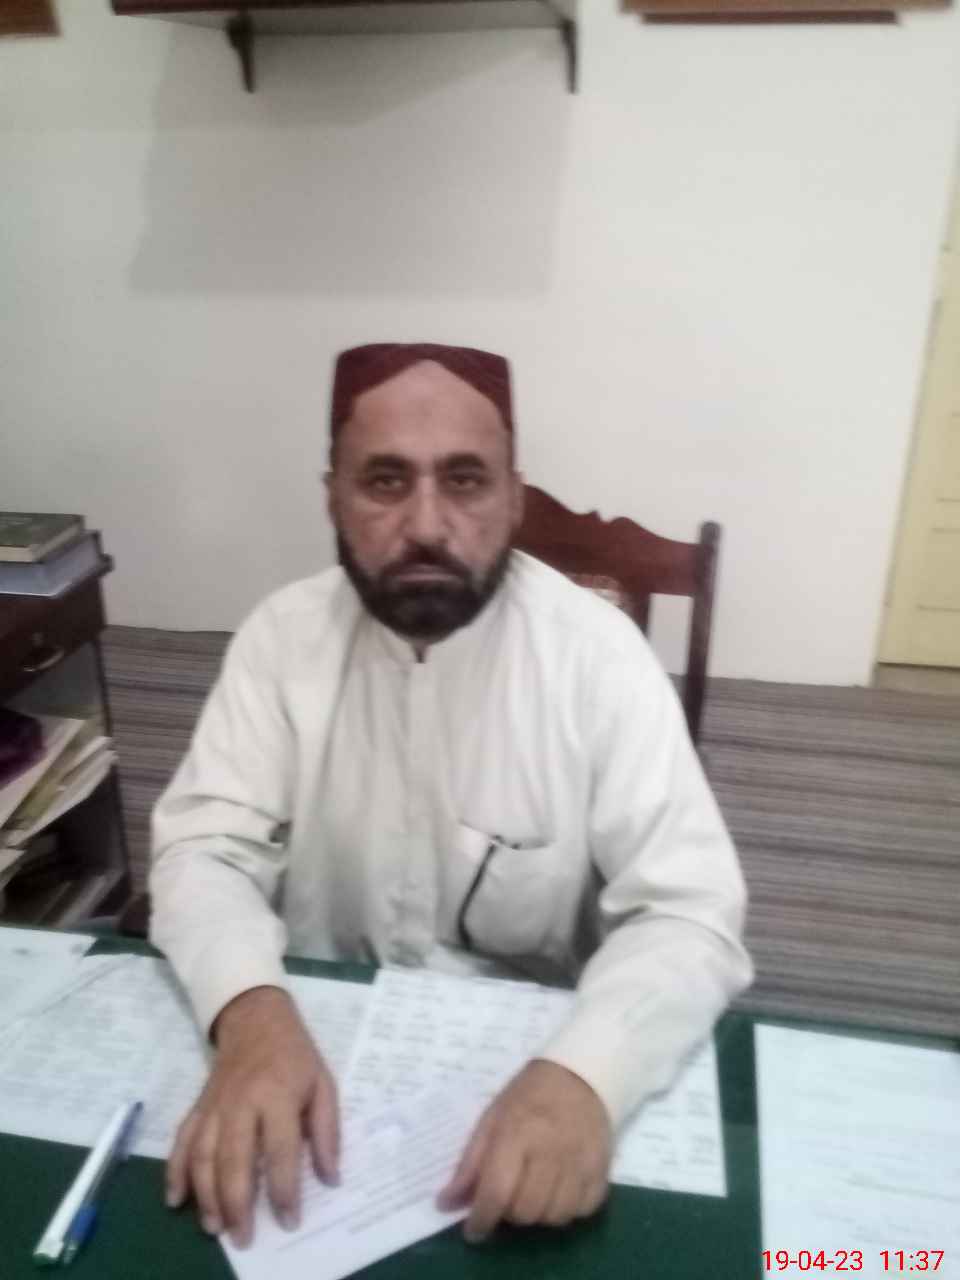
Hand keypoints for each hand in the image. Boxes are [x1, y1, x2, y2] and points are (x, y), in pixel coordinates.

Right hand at [166, 985, 338, 1247]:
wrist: (256, 1018)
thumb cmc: (295, 1055)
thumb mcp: (323, 1084)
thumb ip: (327, 1132)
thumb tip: (330, 1178)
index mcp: (278, 1095)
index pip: (280, 1150)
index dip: (284, 1189)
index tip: (290, 1220)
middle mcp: (241, 1102)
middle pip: (234, 1159)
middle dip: (237, 1203)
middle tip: (243, 1238)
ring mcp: (214, 1105)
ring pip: (203, 1155)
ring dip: (205, 1195)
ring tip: (214, 1227)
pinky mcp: (198, 1106)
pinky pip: (182, 1141)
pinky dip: (175, 1171)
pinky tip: (175, 1199)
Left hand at [437, 1058, 610, 1241]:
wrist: (579, 1075)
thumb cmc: (528, 1096)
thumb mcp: (491, 1118)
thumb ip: (470, 1163)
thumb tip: (446, 1204)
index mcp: (517, 1133)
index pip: (497, 1192)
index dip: (481, 1220)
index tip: (473, 1231)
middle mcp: (551, 1150)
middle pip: (526, 1212)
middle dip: (510, 1214)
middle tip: (507, 1198)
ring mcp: (580, 1162)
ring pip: (555, 1217)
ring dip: (539, 1215)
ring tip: (533, 1194)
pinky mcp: (602, 1169)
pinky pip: (583, 1210)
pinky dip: (568, 1209)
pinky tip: (559, 1191)